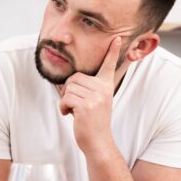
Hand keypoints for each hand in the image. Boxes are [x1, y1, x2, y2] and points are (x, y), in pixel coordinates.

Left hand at [58, 36, 121, 155]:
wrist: (98, 142)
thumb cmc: (92, 122)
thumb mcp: (95, 102)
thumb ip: (88, 89)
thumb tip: (70, 81)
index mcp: (106, 86)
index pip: (109, 65)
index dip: (113, 51)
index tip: (116, 38)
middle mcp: (103, 89)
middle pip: (74, 77)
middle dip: (69, 90)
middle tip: (75, 104)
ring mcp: (95, 97)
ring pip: (68, 88)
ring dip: (66, 101)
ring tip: (74, 111)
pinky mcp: (86, 106)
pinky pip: (66, 98)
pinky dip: (63, 107)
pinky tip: (70, 115)